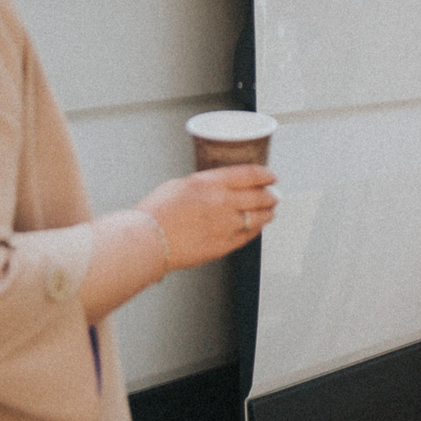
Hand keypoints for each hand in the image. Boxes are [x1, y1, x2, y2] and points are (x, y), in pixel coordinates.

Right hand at [141, 165, 276, 269]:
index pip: (249, 175)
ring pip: (259, 217)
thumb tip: (217, 187)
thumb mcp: (179, 185)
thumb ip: (204, 185)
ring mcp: (226, 225)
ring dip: (268, 213)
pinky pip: (248, 236)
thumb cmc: (155, 214)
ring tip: (270, 211)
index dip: (265, 175)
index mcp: (210, 183)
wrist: (146, 241)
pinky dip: (256, 230)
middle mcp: (223, 202)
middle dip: (271, 195)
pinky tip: (256, 227)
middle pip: (260, 196)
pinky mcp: (224, 245)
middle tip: (274, 195)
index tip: (272, 177)